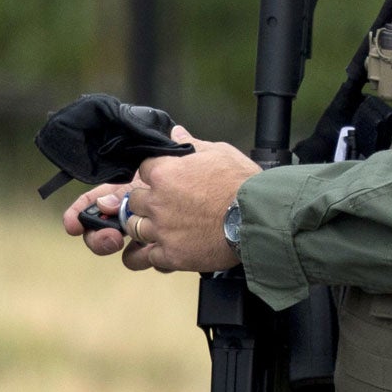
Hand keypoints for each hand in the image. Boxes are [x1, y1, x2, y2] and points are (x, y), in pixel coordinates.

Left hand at [61, 126, 258, 274]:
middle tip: (163, 206)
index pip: (142, 169)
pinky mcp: (171, 255)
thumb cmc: (243, 184)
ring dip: (144, 228)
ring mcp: (161, 230)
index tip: (164, 180)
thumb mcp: (220, 153)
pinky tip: (160, 252)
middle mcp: (157, 201)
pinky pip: (144, 258)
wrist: (259, 218)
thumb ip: (193, 144)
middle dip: (145, 203)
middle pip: (133, 201)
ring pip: (133, 229)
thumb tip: (176, 133)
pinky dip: (150, 256)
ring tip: (161, 229)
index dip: (154, 174)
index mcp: (164, 173)